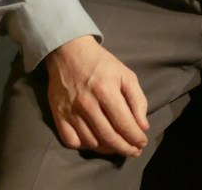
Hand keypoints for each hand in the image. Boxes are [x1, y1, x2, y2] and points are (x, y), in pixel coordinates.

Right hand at [45, 35, 148, 155]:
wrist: (69, 50)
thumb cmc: (101, 63)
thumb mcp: (125, 74)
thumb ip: (137, 99)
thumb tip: (142, 126)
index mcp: (106, 90)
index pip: (124, 124)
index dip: (136, 137)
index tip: (142, 142)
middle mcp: (87, 103)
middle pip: (109, 137)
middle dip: (125, 148)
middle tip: (134, 151)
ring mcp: (71, 111)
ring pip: (92, 142)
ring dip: (108, 149)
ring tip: (118, 146)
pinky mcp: (58, 115)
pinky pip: (71, 141)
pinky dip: (85, 146)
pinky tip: (95, 142)